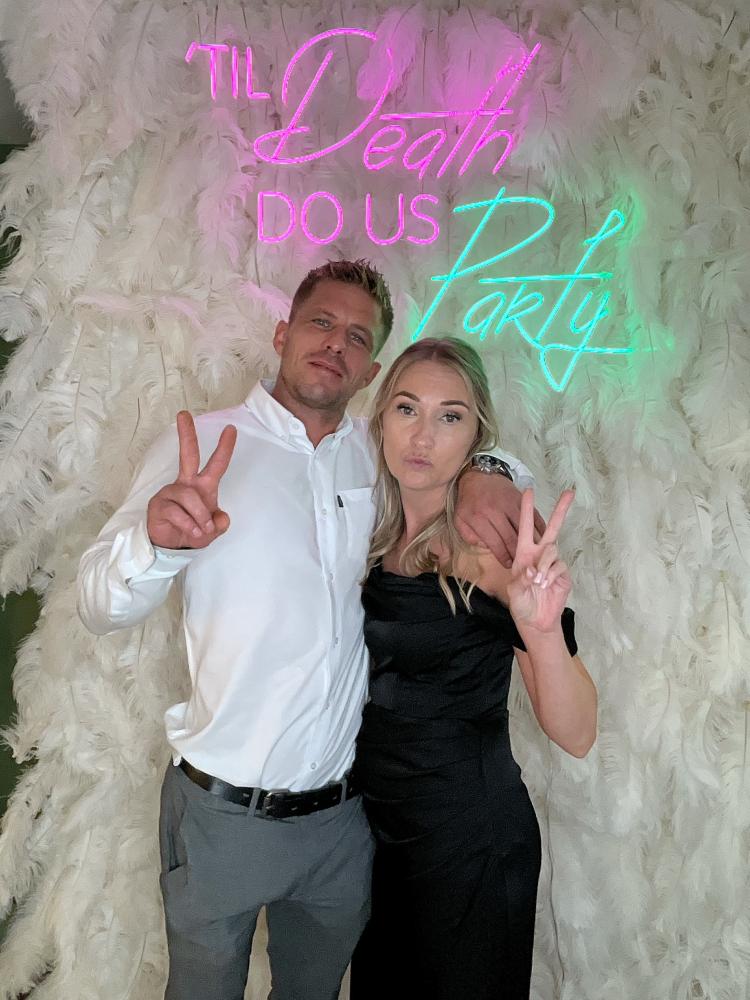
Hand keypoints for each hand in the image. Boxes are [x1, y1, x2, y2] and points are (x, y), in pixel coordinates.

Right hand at [146, 411, 236, 548]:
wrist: (171, 547)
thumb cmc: (193, 532)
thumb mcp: (213, 531)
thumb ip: (220, 524)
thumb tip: (220, 519)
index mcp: (202, 485)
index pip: (216, 464)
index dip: (224, 447)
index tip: (231, 429)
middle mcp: (186, 484)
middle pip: (187, 455)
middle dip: (186, 434)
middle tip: (183, 414)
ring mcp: (171, 492)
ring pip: (190, 497)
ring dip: (200, 517)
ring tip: (201, 530)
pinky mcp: (159, 504)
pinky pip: (178, 512)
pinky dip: (189, 525)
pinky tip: (191, 532)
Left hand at [456, 471, 546, 567]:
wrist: (479, 476)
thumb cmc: (469, 502)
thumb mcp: (460, 520)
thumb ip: (470, 537)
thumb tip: (487, 548)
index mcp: (478, 518)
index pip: (495, 543)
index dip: (503, 557)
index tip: (509, 565)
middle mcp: (495, 511)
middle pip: (512, 538)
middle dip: (518, 554)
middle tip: (523, 564)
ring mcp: (510, 503)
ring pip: (526, 528)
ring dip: (532, 544)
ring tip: (534, 555)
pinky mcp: (521, 499)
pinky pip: (534, 516)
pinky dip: (539, 529)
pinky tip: (541, 539)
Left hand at [506, 489, 573, 632]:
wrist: (536, 621)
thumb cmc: (521, 604)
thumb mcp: (513, 591)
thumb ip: (520, 579)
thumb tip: (532, 570)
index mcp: (523, 554)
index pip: (525, 527)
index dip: (526, 509)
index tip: (528, 490)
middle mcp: (540, 555)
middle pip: (552, 528)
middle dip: (560, 510)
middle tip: (570, 492)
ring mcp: (553, 564)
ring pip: (552, 550)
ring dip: (543, 564)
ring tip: (537, 581)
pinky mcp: (563, 574)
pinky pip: (559, 566)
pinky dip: (551, 575)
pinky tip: (545, 585)